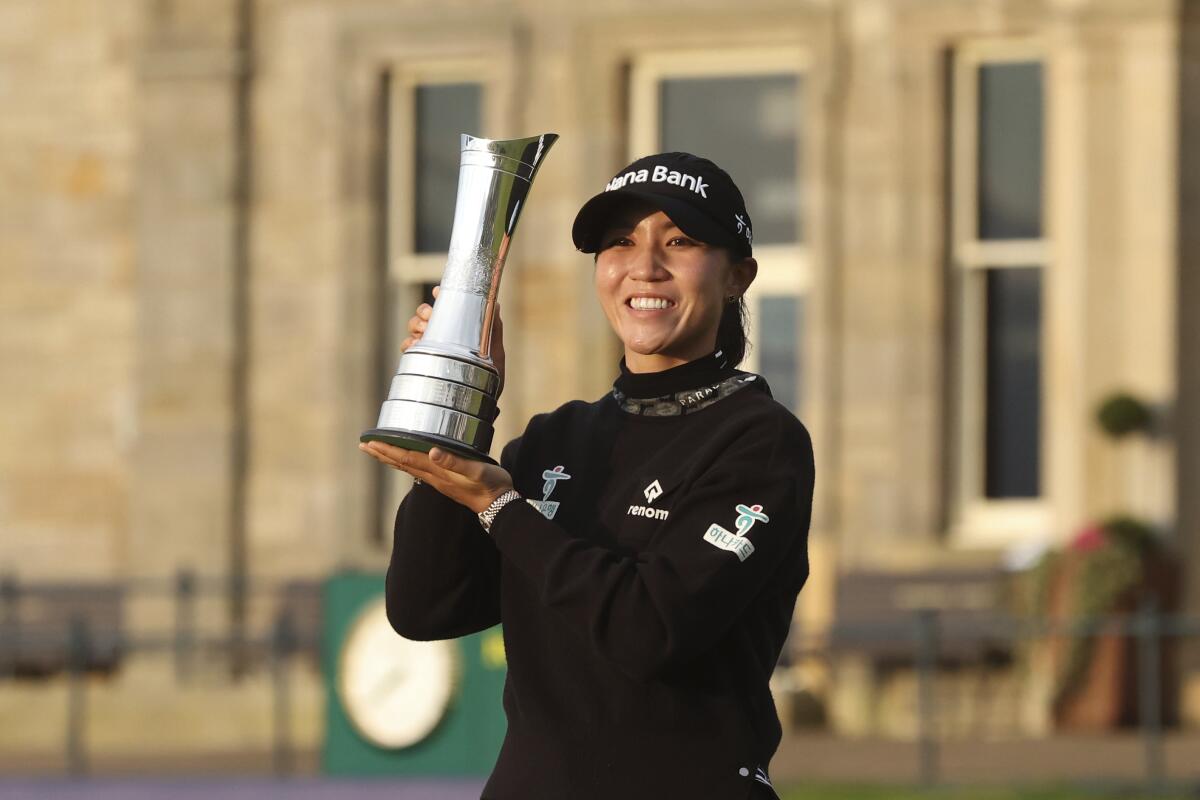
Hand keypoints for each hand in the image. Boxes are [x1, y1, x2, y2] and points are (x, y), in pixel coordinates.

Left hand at [359, 441, 513, 514]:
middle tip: (363, 445)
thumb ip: (455, 462)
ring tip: (377, 451)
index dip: (388, 450)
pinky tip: (407, 458)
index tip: (370, 442)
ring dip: (391, 458)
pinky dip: (406, 461)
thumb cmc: (490, 485)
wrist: (500, 504)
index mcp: (438, 472)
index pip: (406, 458)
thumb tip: (433, 452)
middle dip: (382, 454)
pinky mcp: (446, 480)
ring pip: (408, 466)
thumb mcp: (476, 471)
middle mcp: (434, 476)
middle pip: (401, 463)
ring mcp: (439, 480)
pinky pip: (419, 469)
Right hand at [401, 285, 505, 397]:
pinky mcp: (422, 363)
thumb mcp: (496, 352)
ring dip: (416, 326)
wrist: (482, 404)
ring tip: (423, 332)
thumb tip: (496, 303)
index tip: (438, 293)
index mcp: (459, 330)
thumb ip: (494, 329)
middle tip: (429, 317)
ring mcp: (431, 349)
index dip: (439, 297)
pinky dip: (409, 344)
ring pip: (414, 328)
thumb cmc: (492, 377)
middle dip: (424, 312)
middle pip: (424, 315)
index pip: (445, 308)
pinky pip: (408, 349)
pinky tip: (415, 346)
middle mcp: (442, 337)